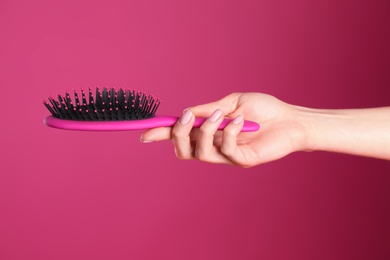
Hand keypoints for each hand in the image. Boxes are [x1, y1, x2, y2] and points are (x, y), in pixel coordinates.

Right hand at [140, 93, 305, 166]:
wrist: (290, 120)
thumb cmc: (263, 110)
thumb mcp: (231, 103)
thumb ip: (208, 110)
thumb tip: (184, 113)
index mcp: (209, 132)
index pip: (180, 136)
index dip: (161, 135)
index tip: (145, 133)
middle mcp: (214, 146)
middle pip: (183, 151)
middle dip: (179, 134)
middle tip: (187, 117)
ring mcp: (227, 156)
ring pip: (201, 152)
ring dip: (206, 130)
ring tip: (222, 115)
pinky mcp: (242, 160)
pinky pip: (226, 150)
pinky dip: (229, 132)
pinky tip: (240, 120)